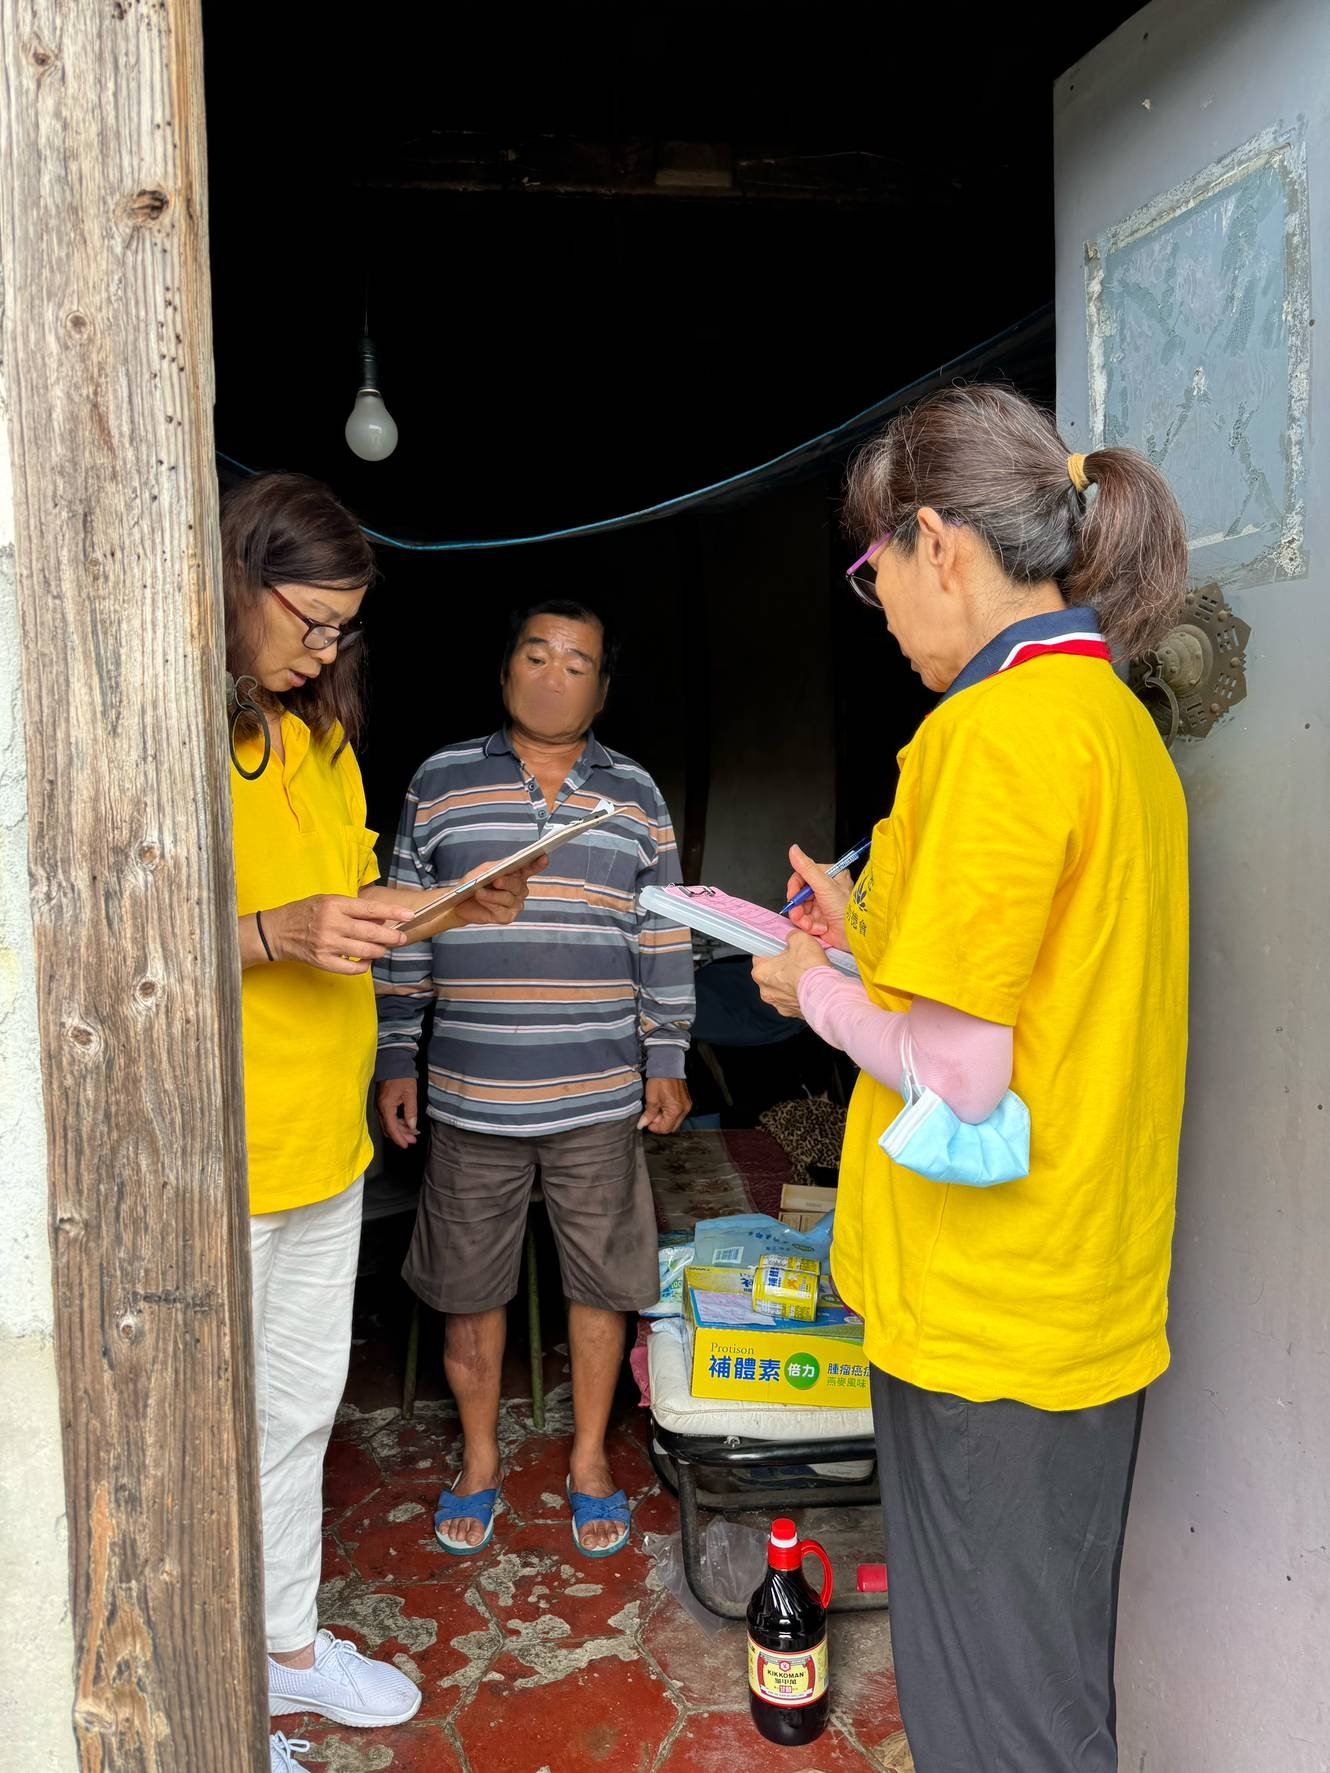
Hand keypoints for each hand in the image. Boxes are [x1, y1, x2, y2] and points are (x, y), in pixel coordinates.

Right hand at [262, 894, 407, 974]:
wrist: (275, 931)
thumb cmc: (305, 913)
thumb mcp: (328, 902)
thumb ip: (354, 909)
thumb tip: (382, 916)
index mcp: (334, 905)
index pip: (370, 909)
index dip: (392, 912)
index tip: (409, 915)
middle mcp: (332, 924)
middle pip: (371, 932)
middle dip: (391, 936)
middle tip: (401, 938)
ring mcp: (328, 944)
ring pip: (365, 951)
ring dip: (378, 951)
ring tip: (381, 948)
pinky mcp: (323, 961)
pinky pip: (351, 968)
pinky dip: (363, 966)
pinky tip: (365, 962)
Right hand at [376, 1078, 419, 1149]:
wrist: (393, 1062)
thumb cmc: (402, 1077)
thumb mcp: (410, 1094)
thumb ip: (411, 1111)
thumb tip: (412, 1126)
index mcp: (386, 1107)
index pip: (391, 1128)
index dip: (399, 1138)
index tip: (406, 1146)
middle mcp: (380, 1108)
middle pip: (389, 1128)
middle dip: (401, 1136)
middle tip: (413, 1140)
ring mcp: (380, 1105)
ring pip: (388, 1123)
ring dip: (399, 1130)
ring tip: (412, 1133)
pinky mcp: (382, 1102)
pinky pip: (388, 1117)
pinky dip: (397, 1122)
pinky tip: (406, 1123)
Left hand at [452, 856, 544, 927]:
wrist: (460, 902)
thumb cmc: (474, 883)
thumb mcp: (485, 870)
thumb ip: (499, 866)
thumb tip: (509, 865)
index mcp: (517, 875)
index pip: (531, 868)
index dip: (538, 863)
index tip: (544, 857)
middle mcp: (519, 890)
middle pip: (519, 885)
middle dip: (507, 882)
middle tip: (496, 880)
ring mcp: (515, 905)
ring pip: (509, 898)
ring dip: (492, 895)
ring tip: (479, 891)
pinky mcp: (507, 917)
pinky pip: (502, 910)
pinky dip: (489, 904)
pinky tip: (481, 899)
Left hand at [637, 1076, 691, 1134]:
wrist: (667, 1066)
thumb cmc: (660, 1080)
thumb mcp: (651, 1098)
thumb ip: (648, 1114)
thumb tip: (643, 1124)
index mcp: (675, 1110)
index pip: (665, 1129)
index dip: (654, 1128)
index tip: (647, 1122)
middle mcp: (684, 1110)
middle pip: (671, 1127)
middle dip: (660, 1124)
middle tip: (651, 1116)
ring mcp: (686, 1106)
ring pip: (675, 1121)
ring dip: (665, 1119)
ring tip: (657, 1109)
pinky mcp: (686, 1102)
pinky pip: (678, 1114)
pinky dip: (670, 1114)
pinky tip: (663, 1106)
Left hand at [752, 931, 829, 1017]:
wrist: (825, 992)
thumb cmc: (809, 969)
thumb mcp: (801, 939)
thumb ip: (792, 936)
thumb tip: (793, 937)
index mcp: (760, 972)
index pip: (760, 956)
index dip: (773, 949)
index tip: (782, 948)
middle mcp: (765, 990)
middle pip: (771, 973)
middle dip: (783, 966)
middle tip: (797, 959)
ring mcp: (778, 1003)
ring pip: (782, 988)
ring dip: (791, 981)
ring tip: (806, 974)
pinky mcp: (791, 1012)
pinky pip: (793, 999)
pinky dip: (800, 993)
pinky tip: (810, 986)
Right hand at [784, 844, 852, 949]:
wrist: (855, 935)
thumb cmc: (847, 909)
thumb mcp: (824, 885)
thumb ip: (806, 868)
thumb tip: (794, 850)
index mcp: (829, 876)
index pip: (803, 876)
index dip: (795, 887)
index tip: (792, 895)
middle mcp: (825, 890)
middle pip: (799, 895)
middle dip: (797, 906)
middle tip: (798, 912)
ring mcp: (822, 905)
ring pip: (800, 909)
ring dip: (801, 918)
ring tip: (809, 924)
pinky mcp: (820, 920)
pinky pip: (805, 921)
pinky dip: (809, 926)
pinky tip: (819, 928)